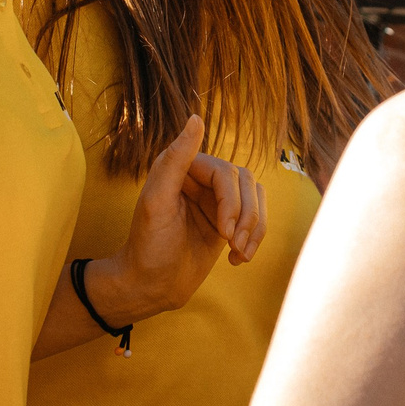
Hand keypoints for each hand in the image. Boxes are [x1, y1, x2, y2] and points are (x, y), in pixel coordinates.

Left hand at [92, 117, 268, 323]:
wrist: (150, 286)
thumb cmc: (148, 245)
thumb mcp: (157, 202)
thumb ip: (176, 159)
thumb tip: (196, 119)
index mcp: (181, 167)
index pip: (226, 172)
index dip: (231, 200)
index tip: (224, 231)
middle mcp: (200, 179)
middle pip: (246, 183)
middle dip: (245, 216)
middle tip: (232, 243)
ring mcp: (215, 201)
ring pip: (256, 198)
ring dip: (254, 227)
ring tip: (239, 252)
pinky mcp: (226, 222)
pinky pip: (256, 218)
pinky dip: (254, 239)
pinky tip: (238, 259)